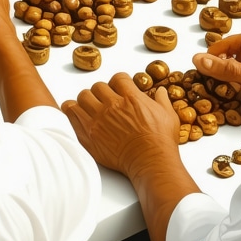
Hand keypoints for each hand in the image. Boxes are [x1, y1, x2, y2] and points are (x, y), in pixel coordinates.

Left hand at [62, 73, 179, 175]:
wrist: (150, 162)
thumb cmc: (160, 142)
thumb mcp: (168, 116)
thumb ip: (162, 100)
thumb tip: (160, 91)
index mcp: (131, 98)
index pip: (118, 78)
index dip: (119, 82)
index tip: (119, 89)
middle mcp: (112, 105)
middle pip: (98, 86)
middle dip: (102, 91)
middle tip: (105, 100)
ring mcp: (98, 119)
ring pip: (82, 97)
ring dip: (86, 100)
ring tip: (90, 106)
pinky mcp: (88, 134)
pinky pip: (71, 114)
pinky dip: (72, 111)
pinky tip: (77, 113)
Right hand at [194, 36, 240, 119]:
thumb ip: (231, 70)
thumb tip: (201, 59)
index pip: (238, 41)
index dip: (219, 48)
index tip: (203, 59)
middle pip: (238, 56)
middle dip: (221, 65)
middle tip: (204, 77)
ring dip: (228, 79)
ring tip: (213, 88)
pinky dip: (237, 91)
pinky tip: (229, 98)